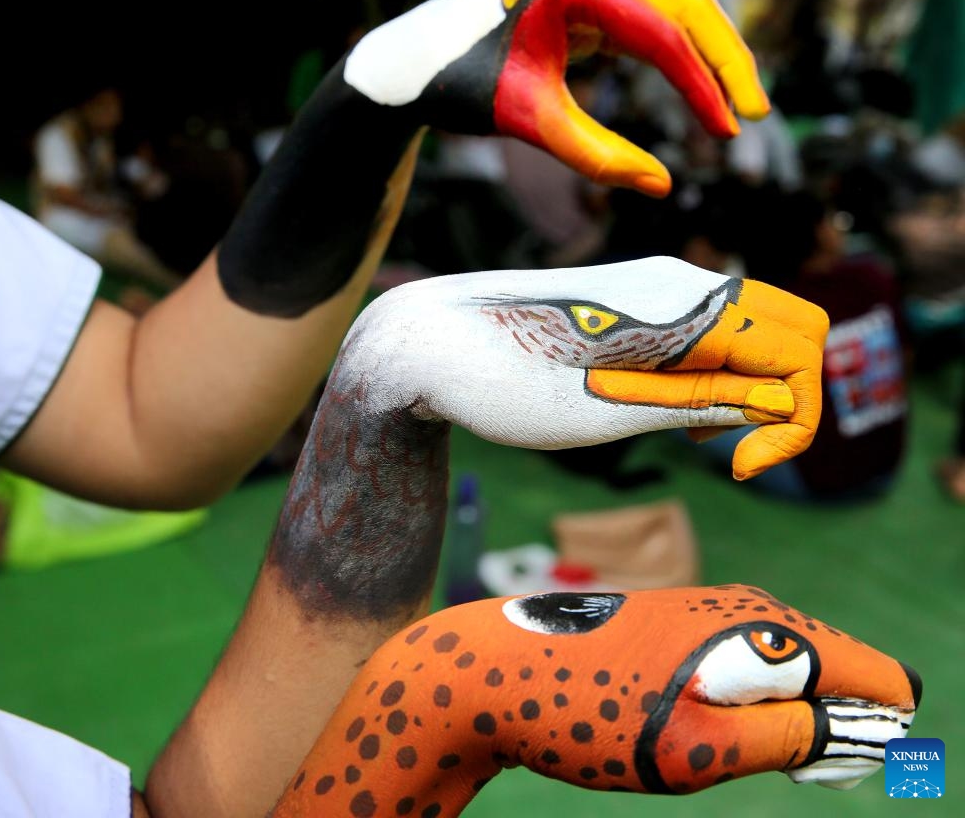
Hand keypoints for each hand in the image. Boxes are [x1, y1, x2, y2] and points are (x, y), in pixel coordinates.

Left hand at [274, 585, 918, 814]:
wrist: (488, 674)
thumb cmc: (589, 714)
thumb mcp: (698, 750)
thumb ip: (785, 739)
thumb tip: (844, 726)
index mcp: (757, 630)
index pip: (865, 668)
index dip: (879, 717)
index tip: (862, 753)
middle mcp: (737, 606)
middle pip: (828, 664)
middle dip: (833, 721)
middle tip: (801, 763)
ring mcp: (701, 609)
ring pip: (781, 664)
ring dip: (785, 713)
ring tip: (740, 744)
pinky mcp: (671, 624)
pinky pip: (739, 660)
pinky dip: (747, 698)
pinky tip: (711, 720)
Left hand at [343, 0, 769, 195]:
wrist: (409, 62)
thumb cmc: (460, 87)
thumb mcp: (531, 123)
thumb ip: (597, 156)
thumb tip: (662, 185)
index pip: (662, 33)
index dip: (702, 87)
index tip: (727, 133)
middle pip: (684, 1)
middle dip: (724, 58)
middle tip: (753, 114)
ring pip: (670, 1)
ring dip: (704, 52)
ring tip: (732, 106)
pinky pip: (644, 11)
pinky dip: (671, 49)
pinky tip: (690, 86)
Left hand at [361, 257, 825, 478]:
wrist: (429, 342)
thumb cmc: (507, 384)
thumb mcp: (607, 412)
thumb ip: (702, 403)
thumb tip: (784, 405)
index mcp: (682, 306)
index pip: (801, 352)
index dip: (794, 422)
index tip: (739, 468)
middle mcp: (681, 280)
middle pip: (795, 328)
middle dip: (783, 395)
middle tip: (719, 445)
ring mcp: (658, 283)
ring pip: (753, 327)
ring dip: (746, 384)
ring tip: (680, 428)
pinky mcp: (637, 296)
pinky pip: (709, 327)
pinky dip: (712, 370)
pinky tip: (661, 404)